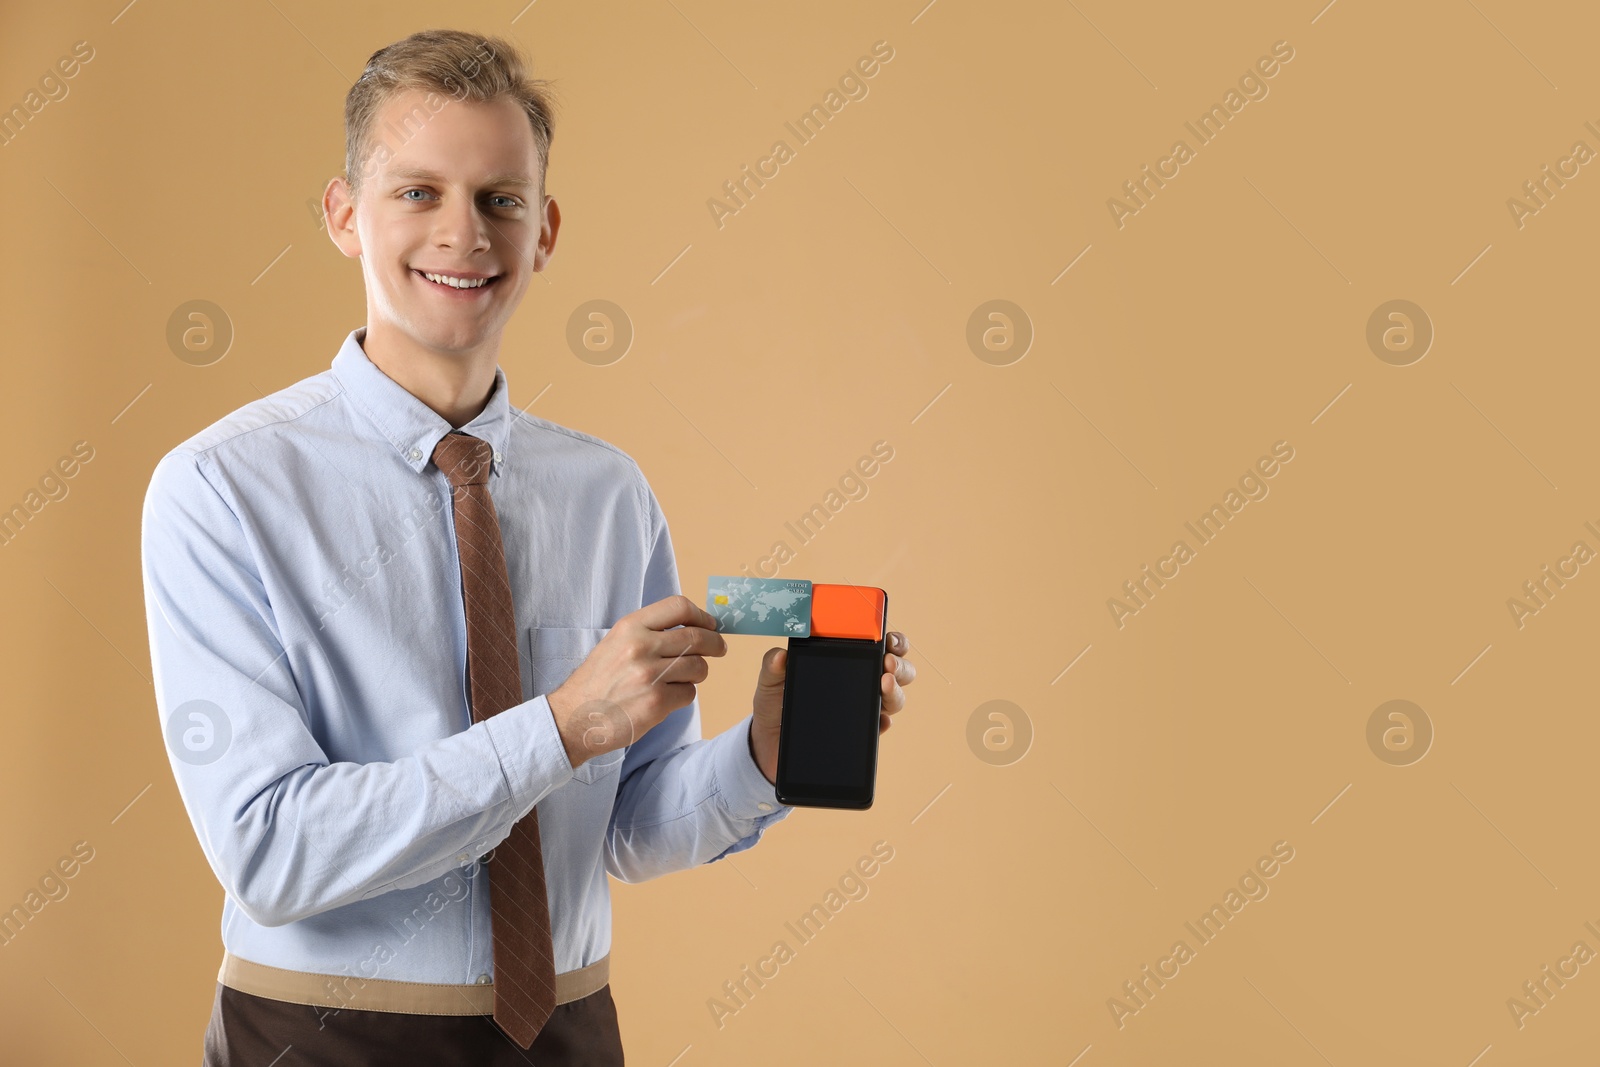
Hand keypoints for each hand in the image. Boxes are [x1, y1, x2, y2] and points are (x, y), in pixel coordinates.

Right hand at [548, 595, 726, 769]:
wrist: (573, 717)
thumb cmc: (598, 681)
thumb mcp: (616, 643)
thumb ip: (650, 632)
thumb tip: (695, 626)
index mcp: (630, 627)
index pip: (679, 606)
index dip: (701, 615)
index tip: (710, 625)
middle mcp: (640, 646)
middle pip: (697, 637)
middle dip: (715, 644)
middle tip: (720, 649)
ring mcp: (649, 675)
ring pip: (698, 666)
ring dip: (698, 673)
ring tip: (681, 678)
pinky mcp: (656, 702)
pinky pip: (689, 693)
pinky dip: (683, 696)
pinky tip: (666, 698)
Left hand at [748, 630, 916, 784]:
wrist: (769, 743)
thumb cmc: (775, 703)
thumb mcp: (770, 681)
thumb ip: (772, 665)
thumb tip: (780, 655)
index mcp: (844, 660)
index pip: (878, 644)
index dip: (891, 640)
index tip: (889, 639)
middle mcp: (861, 682)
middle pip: (897, 670)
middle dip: (899, 664)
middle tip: (887, 664)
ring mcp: (864, 709)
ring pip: (895, 698)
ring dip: (896, 691)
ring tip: (884, 685)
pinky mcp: (861, 734)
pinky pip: (881, 728)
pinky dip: (883, 722)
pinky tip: (879, 720)